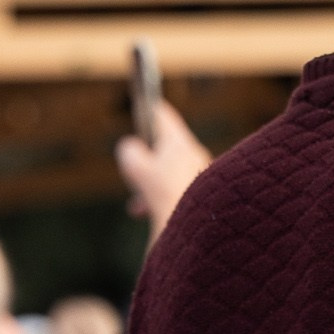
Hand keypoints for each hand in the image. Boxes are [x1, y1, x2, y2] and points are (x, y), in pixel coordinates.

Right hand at [116, 100, 211, 239]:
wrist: (200, 228)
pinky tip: (150, 212)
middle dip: (146, 160)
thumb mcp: (139, 172)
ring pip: (170, 172)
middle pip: (165, 147)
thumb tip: (128, 148)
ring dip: (151, 184)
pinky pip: (179, 189)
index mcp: (178, 142)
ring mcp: (200, 174)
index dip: (148, 110)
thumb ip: (130, 155)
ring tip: (137, 205)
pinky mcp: (205, 194)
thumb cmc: (168, 196)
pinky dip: (162, 197)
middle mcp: (193, 153)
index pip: (161, 116)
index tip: (143, 105)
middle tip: (132, 171)